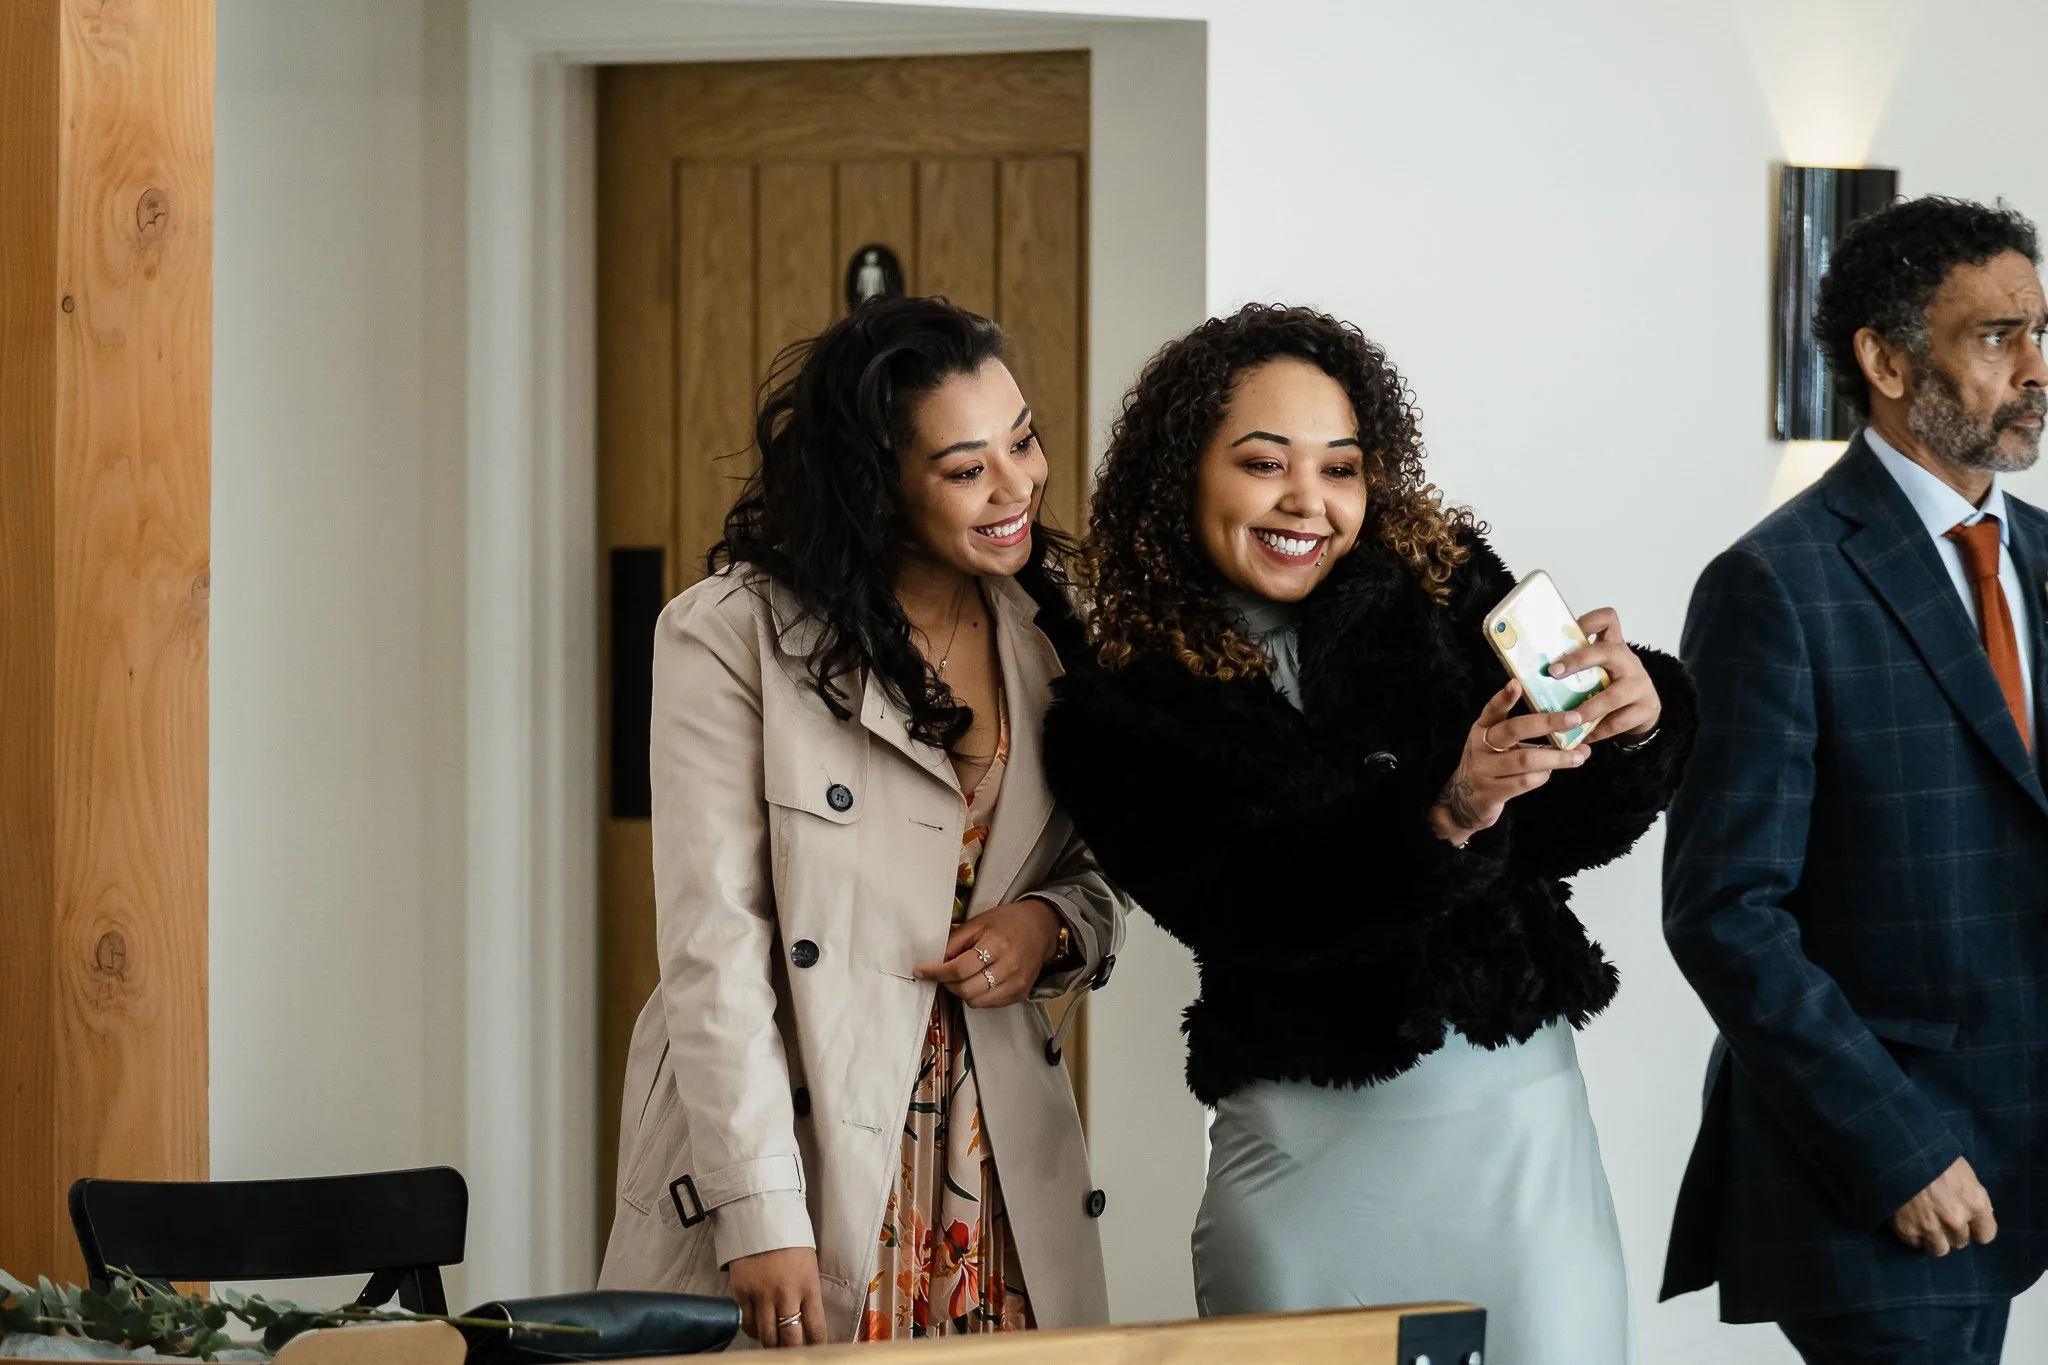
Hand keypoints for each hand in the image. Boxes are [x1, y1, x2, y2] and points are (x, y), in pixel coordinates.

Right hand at [728, 1247, 825, 1346]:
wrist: (762, 1217)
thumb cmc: (790, 1240)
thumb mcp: (808, 1266)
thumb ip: (807, 1293)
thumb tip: (806, 1320)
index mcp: (809, 1287)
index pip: (816, 1329)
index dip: (816, 1346)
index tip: (815, 1351)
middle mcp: (786, 1295)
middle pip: (790, 1339)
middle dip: (792, 1350)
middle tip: (791, 1352)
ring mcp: (762, 1295)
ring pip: (766, 1336)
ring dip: (771, 1343)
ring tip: (773, 1342)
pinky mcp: (741, 1293)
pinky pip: (747, 1324)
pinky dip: (752, 1330)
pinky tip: (757, 1328)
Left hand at [914, 899, 1059, 1007]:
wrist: (1041, 927)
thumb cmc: (1008, 922)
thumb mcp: (977, 923)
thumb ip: (955, 942)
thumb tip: (934, 960)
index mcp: (996, 945)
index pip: (959, 968)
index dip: (936, 973)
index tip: (921, 972)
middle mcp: (1008, 967)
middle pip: (966, 989)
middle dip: (947, 983)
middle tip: (943, 973)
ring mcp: (1016, 983)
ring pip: (975, 1001)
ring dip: (961, 991)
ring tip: (962, 977)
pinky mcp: (1020, 994)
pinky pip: (989, 1004)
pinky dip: (977, 996)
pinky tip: (977, 982)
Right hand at [1429, 680, 1591, 844]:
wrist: (1464, 801)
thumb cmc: (1491, 765)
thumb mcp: (1496, 745)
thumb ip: (1522, 734)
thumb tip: (1569, 725)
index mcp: (1482, 729)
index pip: (1492, 710)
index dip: (1503, 698)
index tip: (1517, 684)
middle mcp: (1480, 746)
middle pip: (1513, 730)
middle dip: (1547, 722)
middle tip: (1575, 719)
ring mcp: (1483, 770)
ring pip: (1524, 759)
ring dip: (1556, 757)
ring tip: (1579, 756)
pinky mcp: (1491, 792)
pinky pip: (1523, 782)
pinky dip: (1542, 776)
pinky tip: (1551, 773)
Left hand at [1545, 607, 1661, 740]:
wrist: (1645, 711)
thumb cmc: (1612, 686)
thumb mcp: (1598, 670)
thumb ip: (1576, 667)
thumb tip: (1529, 674)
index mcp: (1613, 646)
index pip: (1608, 619)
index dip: (1590, 620)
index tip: (1570, 631)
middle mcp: (1628, 661)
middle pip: (1607, 652)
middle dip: (1578, 661)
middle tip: (1553, 673)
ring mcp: (1640, 684)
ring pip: (1612, 696)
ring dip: (1586, 709)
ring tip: (1567, 719)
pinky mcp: (1646, 708)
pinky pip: (1618, 722)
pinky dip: (1597, 731)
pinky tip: (1583, 737)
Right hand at [1891, 1157, 1996, 1256]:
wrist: (1899, 1149)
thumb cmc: (1935, 1155)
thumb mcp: (1964, 1173)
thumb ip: (1972, 1198)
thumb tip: (1975, 1216)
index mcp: (1975, 1204)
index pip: (1986, 1236)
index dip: (1976, 1229)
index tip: (1967, 1222)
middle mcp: (1956, 1220)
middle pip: (1961, 1242)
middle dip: (1953, 1231)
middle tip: (1941, 1216)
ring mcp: (1931, 1227)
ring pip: (1939, 1249)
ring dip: (1934, 1239)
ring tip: (1926, 1225)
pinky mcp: (1907, 1228)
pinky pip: (1915, 1244)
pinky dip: (1913, 1235)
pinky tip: (1911, 1221)